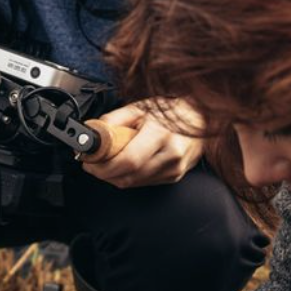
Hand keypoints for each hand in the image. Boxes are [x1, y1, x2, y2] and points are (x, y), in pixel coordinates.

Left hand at [79, 98, 204, 188]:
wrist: (201, 117)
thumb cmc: (171, 110)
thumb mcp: (141, 107)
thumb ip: (115, 119)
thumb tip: (94, 131)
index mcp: (160, 133)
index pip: (127, 161)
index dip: (103, 166)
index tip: (89, 162)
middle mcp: (170, 153)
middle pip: (128, 177)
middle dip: (104, 173)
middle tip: (93, 164)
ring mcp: (175, 168)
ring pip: (134, 183)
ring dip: (115, 177)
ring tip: (108, 162)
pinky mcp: (175, 176)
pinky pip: (144, 183)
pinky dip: (130, 177)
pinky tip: (128, 164)